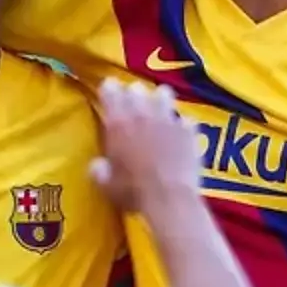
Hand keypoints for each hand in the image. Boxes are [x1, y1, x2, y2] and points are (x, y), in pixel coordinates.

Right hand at [89, 80, 197, 213]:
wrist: (169, 199)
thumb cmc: (133, 192)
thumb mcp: (106, 185)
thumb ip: (99, 170)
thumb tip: (98, 165)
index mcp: (118, 122)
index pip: (110, 88)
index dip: (109, 90)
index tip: (108, 96)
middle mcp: (143, 113)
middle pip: (137, 87)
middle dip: (134, 95)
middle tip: (133, 109)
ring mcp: (169, 119)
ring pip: (164, 93)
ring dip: (159, 101)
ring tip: (159, 114)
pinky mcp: (189, 130)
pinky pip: (185, 118)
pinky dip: (182, 125)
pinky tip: (180, 136)